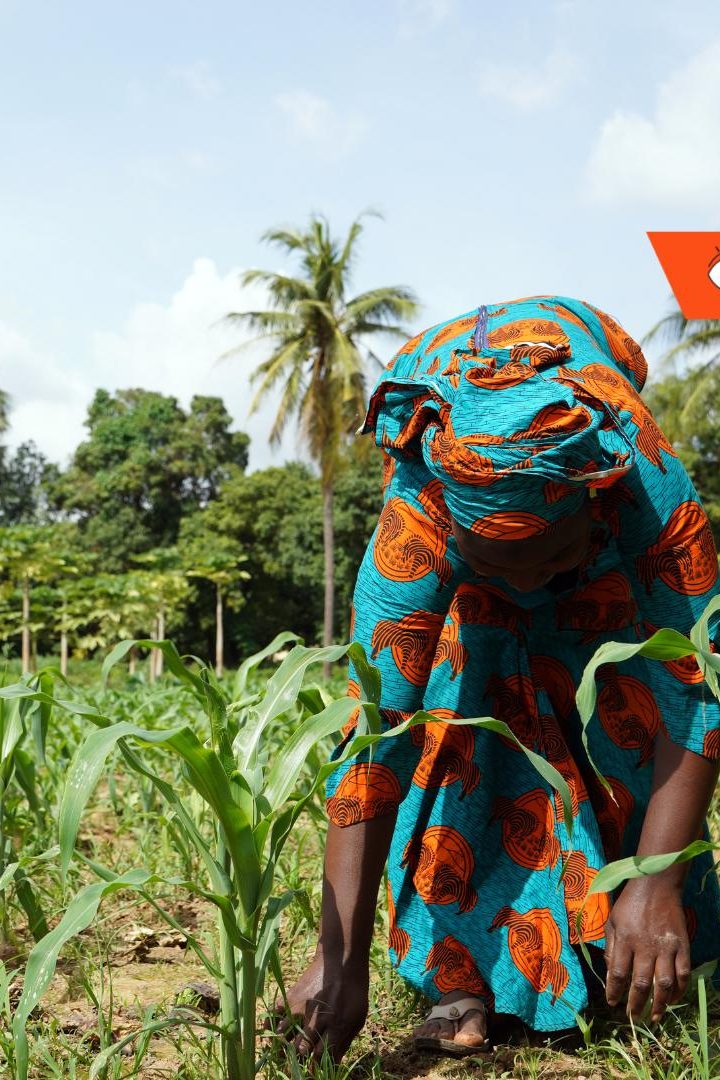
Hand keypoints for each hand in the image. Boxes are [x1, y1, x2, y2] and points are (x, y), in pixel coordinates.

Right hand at [274, 947, 368, 1063]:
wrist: (340, 959)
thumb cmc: (353, 989)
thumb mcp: (358, 1016)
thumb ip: (345, 1040)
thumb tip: (334, 1062)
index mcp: (337, 1026)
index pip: (320, 1056)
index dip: (314, 1068)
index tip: (312, 1071)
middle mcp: (316, 1019)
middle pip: (300, 1050)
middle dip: (297, 1061)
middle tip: (296, 1065)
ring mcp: (301, 1008)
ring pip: (284, 1036)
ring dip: (282, 1048)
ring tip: (281, 1055)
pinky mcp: (291, 997)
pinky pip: (274, 1015)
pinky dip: (270, 1026)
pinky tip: (273, 1034)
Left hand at [604, 878, 690, 1022]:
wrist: (657, 883)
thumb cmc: (630, 902)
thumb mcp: (613, 920)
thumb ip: (611, 946)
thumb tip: (610, 971)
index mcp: (625, 938)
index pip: (617, 973)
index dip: (614, 991)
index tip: (612, 1003)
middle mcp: (645, 946)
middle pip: (640, 983)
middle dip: (635, 1004)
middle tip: (632, 1016)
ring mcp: (666, 947)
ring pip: (663, 984)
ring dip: (659, 1004)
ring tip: (654, 1017)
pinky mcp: (682, 946)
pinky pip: (683, 974)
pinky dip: (679, 990)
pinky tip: (673, 999)